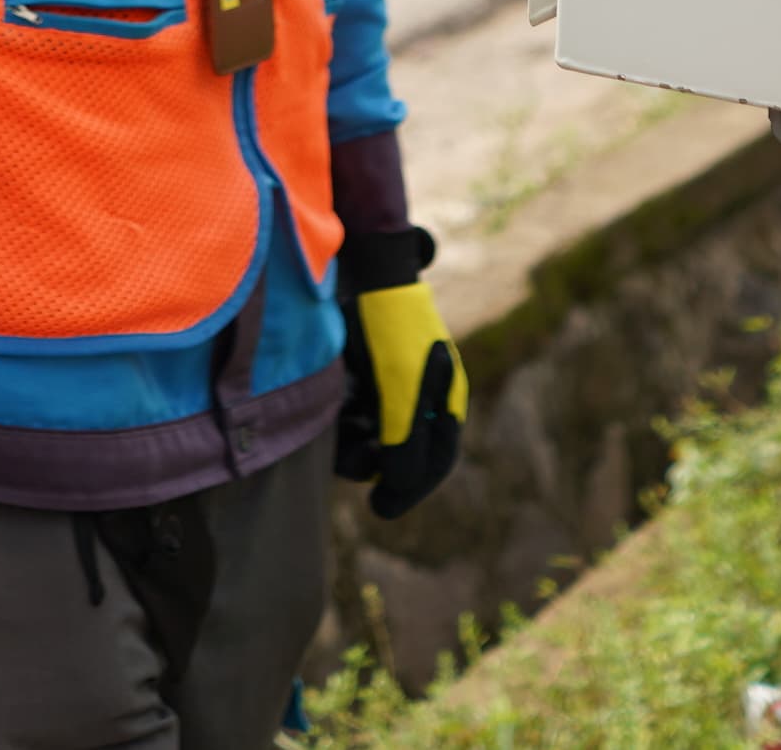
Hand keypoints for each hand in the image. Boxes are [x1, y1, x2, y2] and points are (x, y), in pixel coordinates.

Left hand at [332, 228, 470, 517]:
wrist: (372, 271)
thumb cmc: (393, 332)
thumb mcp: (399, 392)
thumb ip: (402, 443)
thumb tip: (395, 488)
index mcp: (445, 402)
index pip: (435, 461)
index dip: (409, 489)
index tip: (379, 508)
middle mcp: (424, 396)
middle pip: (402, 451)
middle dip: (374, 460)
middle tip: (347, 462)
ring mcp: (396, 383)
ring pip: (374, 432)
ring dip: (355, 437)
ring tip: (338, 427)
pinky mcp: (369, 369)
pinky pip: (358, 408)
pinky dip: (346, 413)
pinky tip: (335, 401)